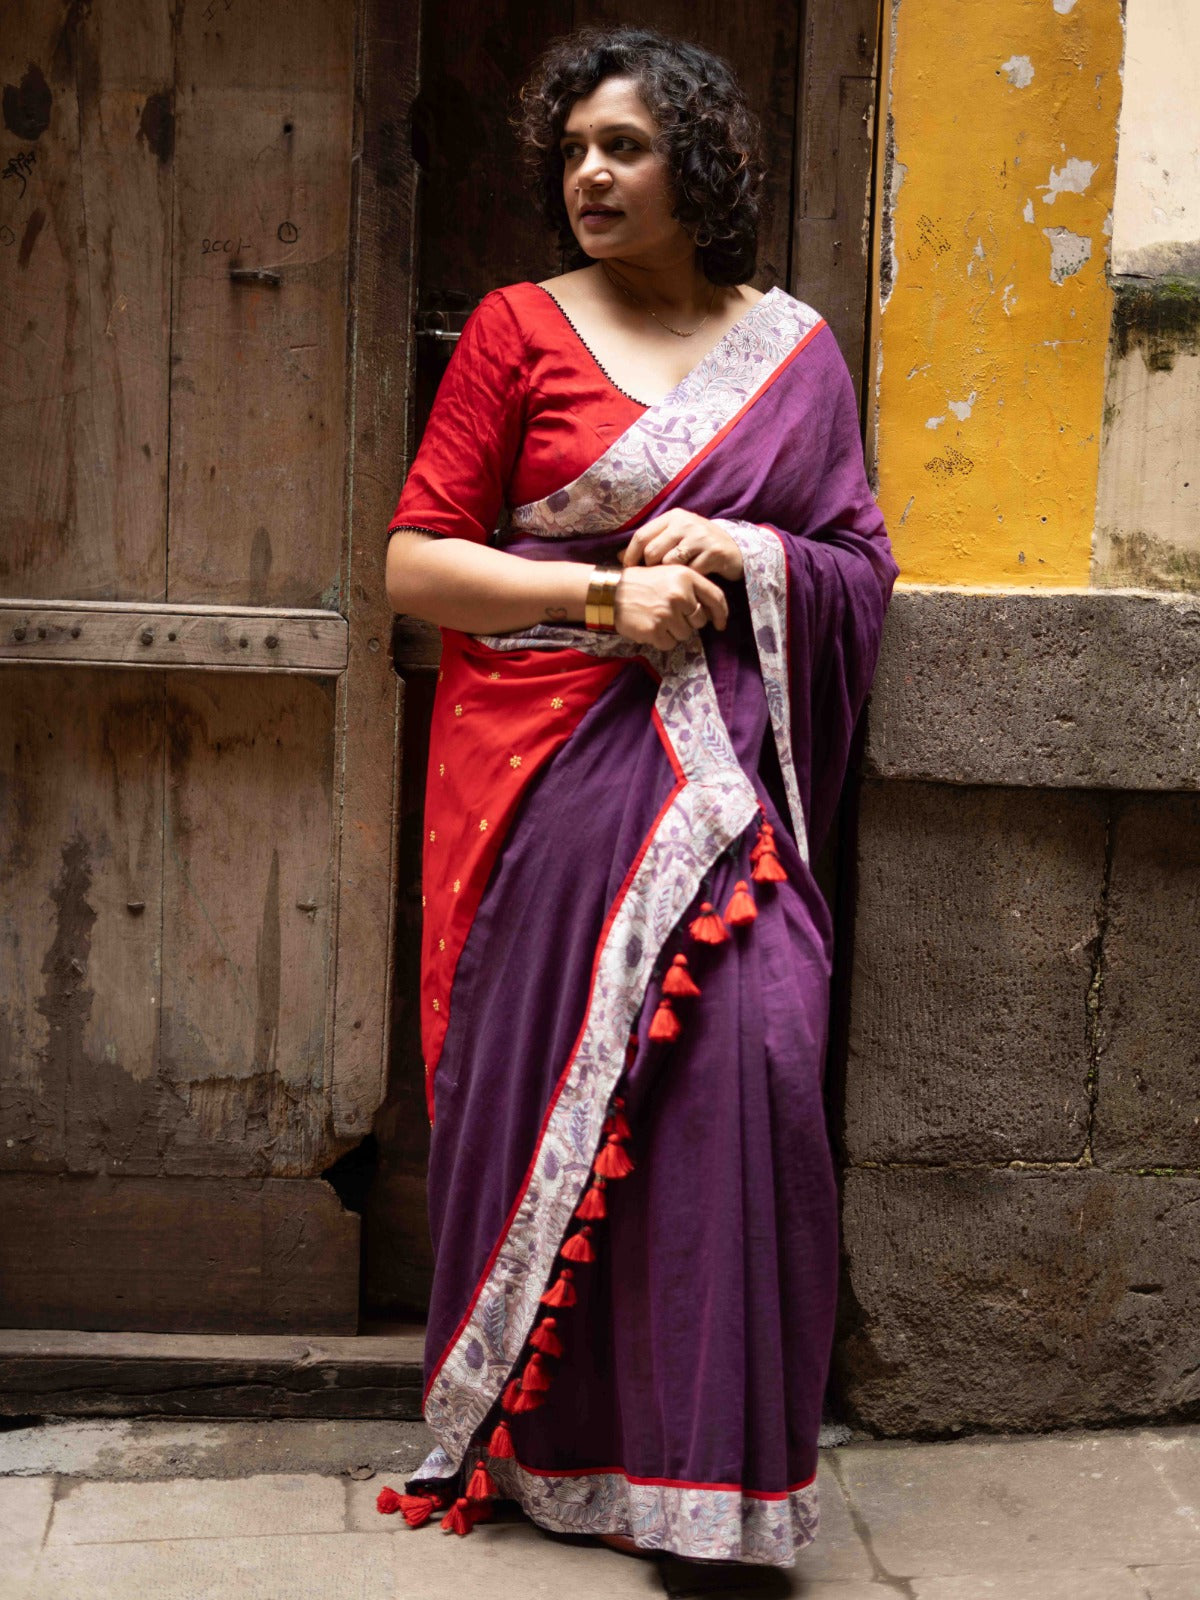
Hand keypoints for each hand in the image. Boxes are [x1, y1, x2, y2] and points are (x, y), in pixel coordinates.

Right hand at [613, 564, 728, 651]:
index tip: (720, 624)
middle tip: (670, 615)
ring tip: (657, 619)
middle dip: (688, 622)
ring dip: (674, 632)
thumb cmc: (641, 583)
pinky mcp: (655, 630)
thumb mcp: (668, 573)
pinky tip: (650, 627)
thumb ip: (690, 587)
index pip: (716, 598)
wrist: (610, 593)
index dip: (721, 613)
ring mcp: (667, 613)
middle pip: (700, 621)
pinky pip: (670, 644)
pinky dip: (661, 640)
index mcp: (686, 576)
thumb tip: (710, 611)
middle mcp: (680, 594)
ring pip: (686, 635)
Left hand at [620, 508, 743, 582]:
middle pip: (652, 551)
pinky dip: (687, 580)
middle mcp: (686, 523)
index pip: (642, 535)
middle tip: (654, 578)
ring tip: (673, 579)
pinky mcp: (713, 553)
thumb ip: (650, 542)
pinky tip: (690, 581)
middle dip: (650, 569)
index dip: (630, 555)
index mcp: (673, 517)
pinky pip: (689, 572)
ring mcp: (700, 537)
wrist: (734, 548)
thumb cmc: (698, 544)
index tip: (627, 570)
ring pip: (669, 563)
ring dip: (669, 575)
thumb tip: (618, 556)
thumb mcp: (674, 537)